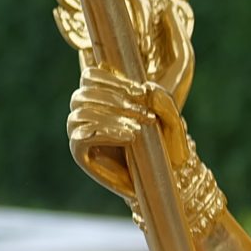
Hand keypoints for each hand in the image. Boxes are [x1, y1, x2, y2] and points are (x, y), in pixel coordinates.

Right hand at [66, 67, 190, 200]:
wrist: (163, 174)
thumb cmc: (164, 142)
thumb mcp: (170, 118)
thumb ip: (164, 100)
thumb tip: (148, 88)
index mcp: (102, 97)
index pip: (90, 76)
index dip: (112, 79)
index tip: (141, 91)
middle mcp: (86, 113)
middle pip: (83, 95)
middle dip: (116, 100)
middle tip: (146, 114)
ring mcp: (81, 133)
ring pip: (80, 114)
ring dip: (112, 117)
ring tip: (139, 129)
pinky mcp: (81, 154)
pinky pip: (80, 137)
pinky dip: (105, 133)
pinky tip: (129, 137)